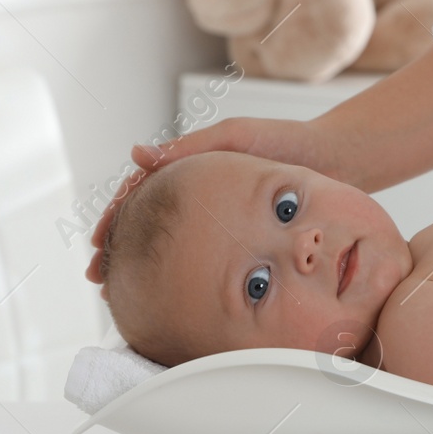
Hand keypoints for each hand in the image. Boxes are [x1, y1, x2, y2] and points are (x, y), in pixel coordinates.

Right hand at [84, 115, 333, 286]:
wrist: (335, 161)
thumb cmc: (285, 142)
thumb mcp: (236, 137)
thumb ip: (191, 146)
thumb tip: (139, 155)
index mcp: (189, 167)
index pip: (139, 191)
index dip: (115, 215)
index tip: (97, 239)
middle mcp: (198, 194)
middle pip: (146, 222)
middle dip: (118, 248)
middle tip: (98, 276)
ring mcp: (216, 218)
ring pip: (170, 243)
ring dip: (142, 265)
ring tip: (119, 292)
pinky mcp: (239, 238)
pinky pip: (201, 258)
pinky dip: (179, 274)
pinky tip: (168, 296)